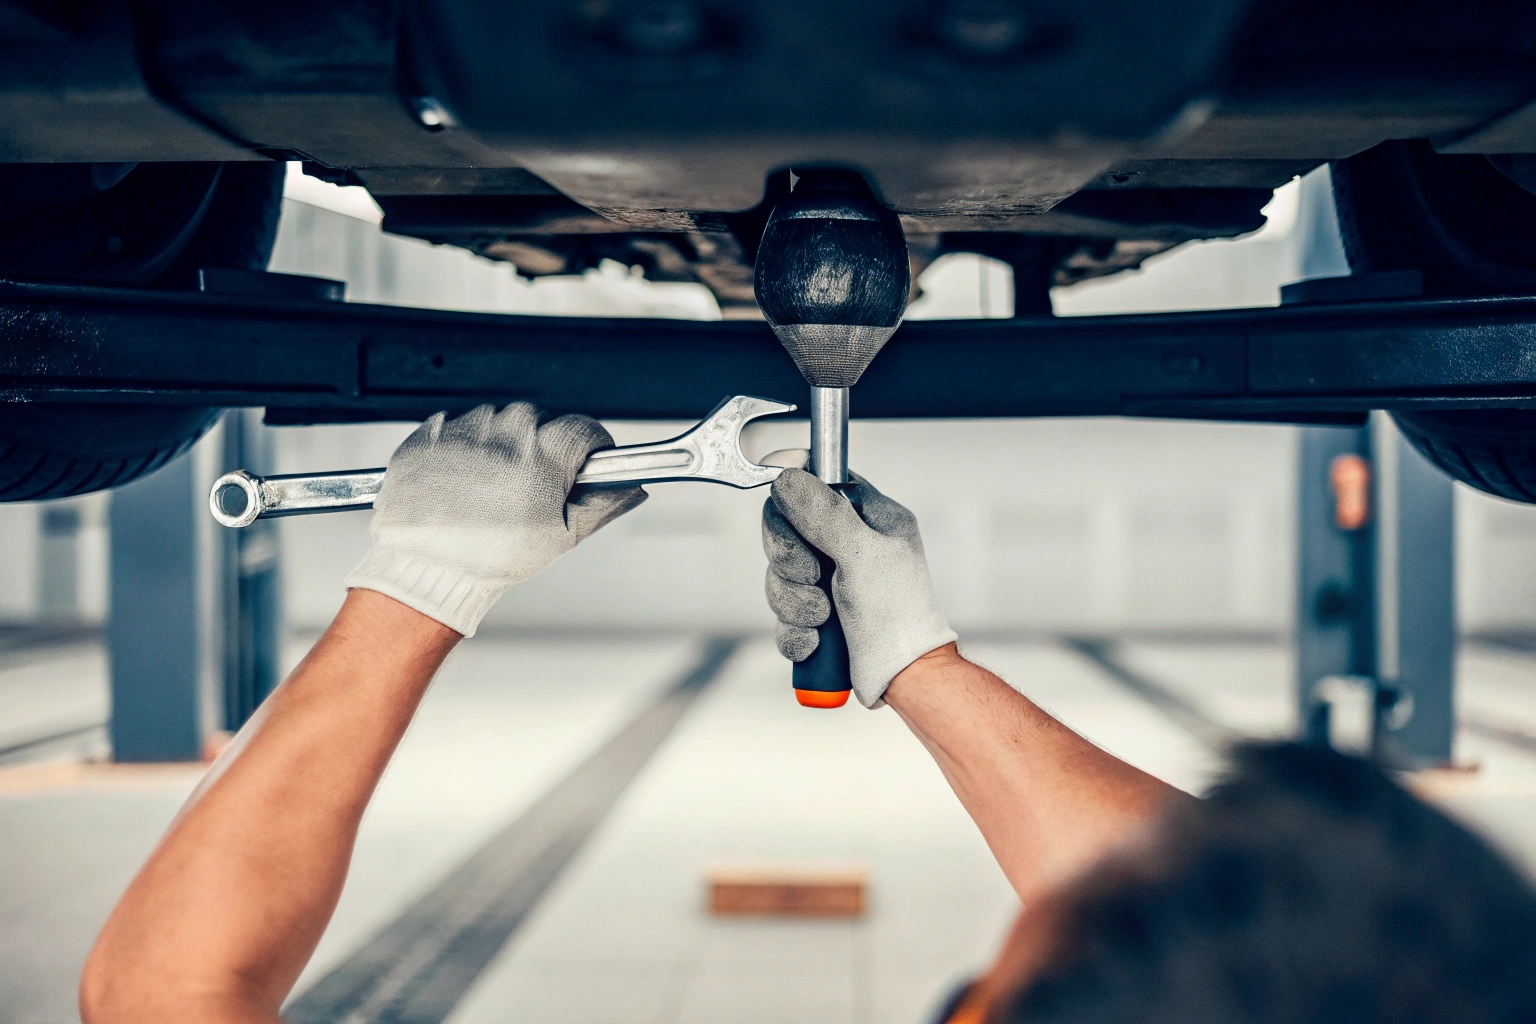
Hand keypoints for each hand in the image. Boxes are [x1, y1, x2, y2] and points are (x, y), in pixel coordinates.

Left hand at [345, 403, 645, 635]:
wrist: (424, 566)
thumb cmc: (491, 556)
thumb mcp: (560, 536)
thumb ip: (603, 503)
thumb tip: (632, 488)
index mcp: (544, 450)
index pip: (584, 429)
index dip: (589, 451)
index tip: (583, 467)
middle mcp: (505, 428)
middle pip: (542, 422)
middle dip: (543, 450)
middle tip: (531, 490)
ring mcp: (464, 426)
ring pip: (500, 423)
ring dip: (503, 447)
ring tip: (490, 490)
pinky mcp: (431, 432)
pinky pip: (460, 427)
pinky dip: (465, 449)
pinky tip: (463, 483)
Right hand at [762, 468, 955, 706]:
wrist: (903, 678)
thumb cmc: (900, 616)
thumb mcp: (864, 555)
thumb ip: (825, 514)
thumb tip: (788, 477)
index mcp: (868, 516)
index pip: (817, 479)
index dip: (792, 487)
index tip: (778, 498)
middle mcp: (847, 542)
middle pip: (786, 528)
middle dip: (790, 561)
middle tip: (813, 578)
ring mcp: (830, 579)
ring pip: (779, 574)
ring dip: (793, 601)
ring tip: (822, 618)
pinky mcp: (816, 613)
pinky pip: (781, 612)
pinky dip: (793, 630)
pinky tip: (815, 642)